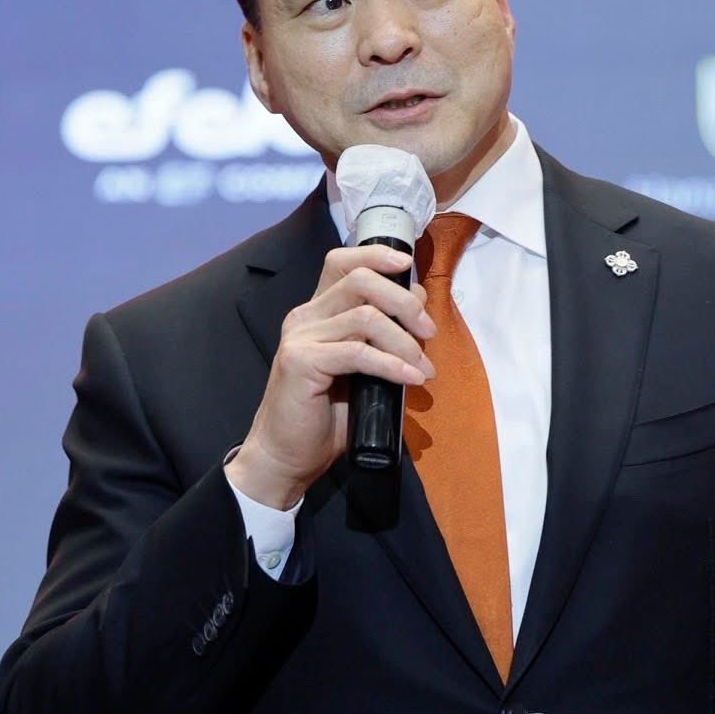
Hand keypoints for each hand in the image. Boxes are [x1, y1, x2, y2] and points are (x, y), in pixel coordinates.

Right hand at [226, 245, 435, 509]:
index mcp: (317, 312)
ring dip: (404, 340)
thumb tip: (418, 311)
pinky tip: (410, 378)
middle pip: (360, 281)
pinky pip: (357, 353)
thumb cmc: (326, 416)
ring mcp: (300, 337)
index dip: (377, 256)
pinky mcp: (301, 362)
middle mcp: (305, 317)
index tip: (408, 266)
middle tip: (428, 332)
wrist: (287, 457)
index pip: (342, 262)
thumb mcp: (362, 369)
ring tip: (423, 367)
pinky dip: (391, 364)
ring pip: (365, 316)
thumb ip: (381, 338)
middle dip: (404, 301)